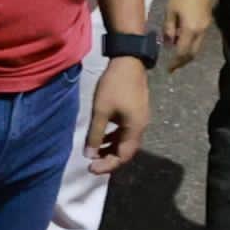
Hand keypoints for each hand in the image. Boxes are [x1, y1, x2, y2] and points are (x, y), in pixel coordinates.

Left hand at [85, 55, 151, 172]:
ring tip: (95, 151)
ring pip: (126, 141)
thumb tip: (89, 155)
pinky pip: (126, 131)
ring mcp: (140, 119)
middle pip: (126, 151)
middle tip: (92, 163)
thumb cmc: (114, 86)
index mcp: (135, 129)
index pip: (123, 156)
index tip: (90, 168)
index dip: (107, 165)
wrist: (129, 61)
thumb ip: (95, 135)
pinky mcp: (136, 111)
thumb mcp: (101, 111)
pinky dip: (114, 137)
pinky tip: (103, 135)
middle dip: (109, 159)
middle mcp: (141, 127)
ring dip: (111, 148)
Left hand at [157, 0, 214, 67]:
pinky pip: (199, 39)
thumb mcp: (170, 11)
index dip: (175, 63)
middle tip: (173, 66)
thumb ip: (168, 29)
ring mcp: (206, 27)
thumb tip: (167, 43)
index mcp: (190, 30)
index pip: (182, 53)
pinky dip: (191, 44)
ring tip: (176, 53)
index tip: (168, 69)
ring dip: (187, 53)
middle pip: (192, 53)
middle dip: (182, 61)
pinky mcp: (208, 22)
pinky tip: (182, 40)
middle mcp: (200, 31)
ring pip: (197, 47)